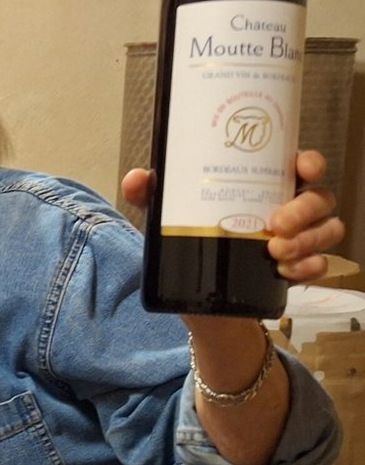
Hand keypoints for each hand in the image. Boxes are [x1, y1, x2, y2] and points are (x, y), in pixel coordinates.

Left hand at [122, 150, 343, 280]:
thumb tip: (137, 178)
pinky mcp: (299, 270)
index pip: (300, 165)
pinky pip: (321, 265)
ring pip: (329, 229)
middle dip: (304, 209)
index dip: (310, 162)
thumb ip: (150, 196)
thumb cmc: (189, 243)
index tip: (302, 167)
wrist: (200, 302)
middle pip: (320, 197)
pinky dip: (309, 267)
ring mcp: (300, 239)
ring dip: (308, 239)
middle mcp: (290, 208)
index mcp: (264, 185)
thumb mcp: (167, 218)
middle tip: (275, 224)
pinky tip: (287, 272)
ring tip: (275, 251)